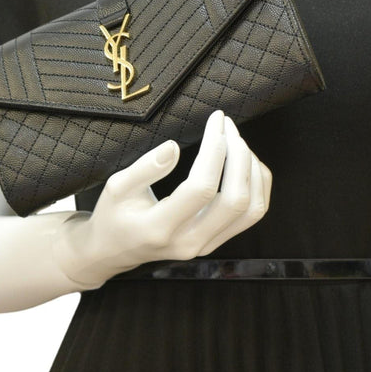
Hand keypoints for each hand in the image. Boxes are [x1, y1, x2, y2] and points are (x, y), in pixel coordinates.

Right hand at [54, 110, 271, 286]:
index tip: (215, 120)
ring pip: (251, 209)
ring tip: (237, 141)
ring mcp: (206, 245)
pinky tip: (244, 161)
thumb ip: (145, 168)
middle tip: (228, 126)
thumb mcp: (116, 187)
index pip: (201, 188)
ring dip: (252, 170)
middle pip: (236, 200)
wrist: (115, 251)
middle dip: (239, 156)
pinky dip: (257, 184)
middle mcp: (189, 242)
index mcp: (160, 227)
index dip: (214, 150)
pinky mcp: (216, 241)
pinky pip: (251, 214)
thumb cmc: (113, 215)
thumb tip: (174, 146)